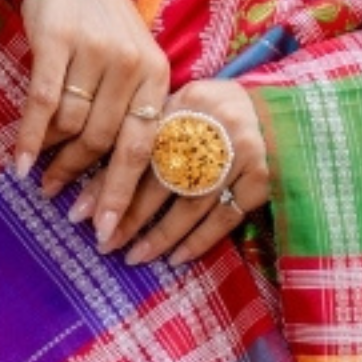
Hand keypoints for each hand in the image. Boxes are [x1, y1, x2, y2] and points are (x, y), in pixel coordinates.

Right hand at [15, 0, 171, 240]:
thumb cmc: (103, 28)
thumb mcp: (131, 66)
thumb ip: (128, 114)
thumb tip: (110, 183)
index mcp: (156, 76)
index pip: (144, 147)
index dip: (123, 193)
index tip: (107, 230)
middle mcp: (131, 65)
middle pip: (104, 142)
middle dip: (82, 180)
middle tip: (62, 204)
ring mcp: (94, 52)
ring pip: (72, 126)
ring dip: (54, 157)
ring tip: (42, 175)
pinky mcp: (56, 41)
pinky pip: (42, 104)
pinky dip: (30, 138)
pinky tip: (21, 163)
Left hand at [110, 77, 270, 266]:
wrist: (281, 114)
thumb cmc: (220, 112)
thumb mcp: (185, 105)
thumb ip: (151, 131)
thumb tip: (99, 177)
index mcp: (186, 104)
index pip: (139, 151)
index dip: (108, 184)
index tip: (80, 215)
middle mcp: (213, 127)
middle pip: (161, 180)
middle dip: (128, 216)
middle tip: (104, 243)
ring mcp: (240, 156)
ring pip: (190, 205)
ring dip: (159, 236)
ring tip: (134, 256)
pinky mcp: (261, 180)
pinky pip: (223, 219)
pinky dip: (197, 241)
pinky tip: (175, 257)